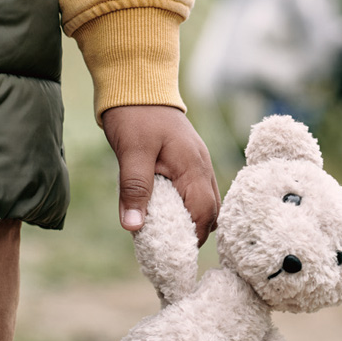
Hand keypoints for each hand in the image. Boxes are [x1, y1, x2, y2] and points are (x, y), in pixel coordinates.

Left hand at [102, 105, 219, 245]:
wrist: (138, 84)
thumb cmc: (135, 116)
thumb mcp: (131, 153)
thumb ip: (134, 189)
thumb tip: (133, 227)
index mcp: (193, 166)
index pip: (203, 213)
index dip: (191, 237)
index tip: (173, 255)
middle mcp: (202, 167)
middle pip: (210, 212)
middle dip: (193, 233)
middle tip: (169, 250)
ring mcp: (198, 164)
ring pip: (206, 203)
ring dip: (190, 221)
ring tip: (167, 235)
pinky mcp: (189, 162)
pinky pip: (196, 192)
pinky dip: (185, 207)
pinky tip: (165, 212)